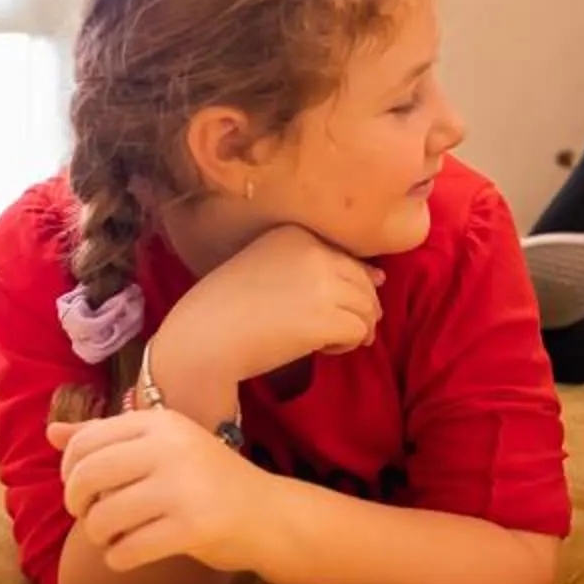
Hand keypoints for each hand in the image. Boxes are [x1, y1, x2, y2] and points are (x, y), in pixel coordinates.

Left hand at [48, 409, 286, 573]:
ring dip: (99, 536)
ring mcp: (182, 487)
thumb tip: (52, 432)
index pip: (85, 442)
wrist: (268, 514)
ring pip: (102, 518)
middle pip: (87, 477)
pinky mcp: (192, 527)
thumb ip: (108, 439)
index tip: (81, 490)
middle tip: (91, 517)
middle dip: (78, 505)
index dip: (69, 472)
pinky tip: (130, 554)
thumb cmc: (207, 481)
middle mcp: (170, 447)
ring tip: (113, 538)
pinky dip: (119, 558)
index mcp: (160, 422)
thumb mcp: (161, 448)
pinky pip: (127, 550)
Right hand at [152, 223, 384, 385]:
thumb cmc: (227, 307)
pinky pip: (359, 331)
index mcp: (296, 234)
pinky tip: (323, 350)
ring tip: (331, 341)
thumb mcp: (269, 269)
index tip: (332, 304)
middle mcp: (313, 251)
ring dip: (356, 328)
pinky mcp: (325, 318)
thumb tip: (380, 277)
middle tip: (342, 329)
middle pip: (363, 282)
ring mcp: (321, 284)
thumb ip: (320, 267)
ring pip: (368, 308)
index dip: (350, 284)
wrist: (203, 337)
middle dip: (361, 308)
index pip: (346, 257)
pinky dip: (347, 345)